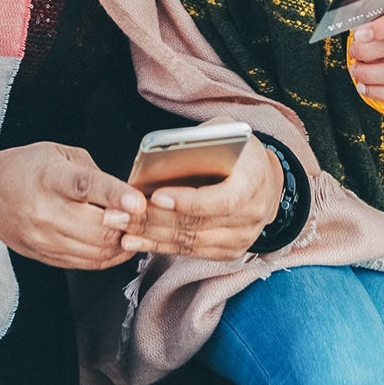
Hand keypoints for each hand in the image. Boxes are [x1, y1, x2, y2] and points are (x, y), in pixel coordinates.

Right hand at [0, 143, 144, 269]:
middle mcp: (44, 211)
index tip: (138, 203)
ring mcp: (44, 239)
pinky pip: (87, 264)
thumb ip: (92, 172)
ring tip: (134, 229)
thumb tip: (124, 195)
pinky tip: (118, 243)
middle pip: (98, 228)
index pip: (86, 188)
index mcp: (49, 177)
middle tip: (146, 216)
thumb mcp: (57, 153)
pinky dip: (110, 256)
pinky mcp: (45, 256)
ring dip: (123, 242)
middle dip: (129, 225)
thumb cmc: (23, 168)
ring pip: (97, 251)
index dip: (116, 196)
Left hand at [110, 132, 281, 260]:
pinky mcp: (227, 252)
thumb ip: (199, 141)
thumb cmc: (238, 151)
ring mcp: (240, 239)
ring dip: (149, 236)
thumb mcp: (224, 132)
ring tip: (118, 226)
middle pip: (197, 225)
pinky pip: (188, 252)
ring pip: (188, 242)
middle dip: (152, 220)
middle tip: (118, 213)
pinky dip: (159, 246)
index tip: (156, 196)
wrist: (265, 181)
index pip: (223, 200)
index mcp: (254, 182)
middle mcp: (251, 216)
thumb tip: (160, 153)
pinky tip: (134, 239)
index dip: (188, 201)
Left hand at [347, 0, 383, 103]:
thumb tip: (355, 30)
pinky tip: (367, 87)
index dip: (382, 26)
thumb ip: (370, 12)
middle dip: (369, 52)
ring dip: (372, 75)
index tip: (359, 36)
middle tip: (353, 54)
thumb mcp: (382, 7)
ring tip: (357, 72)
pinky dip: (382, 92)